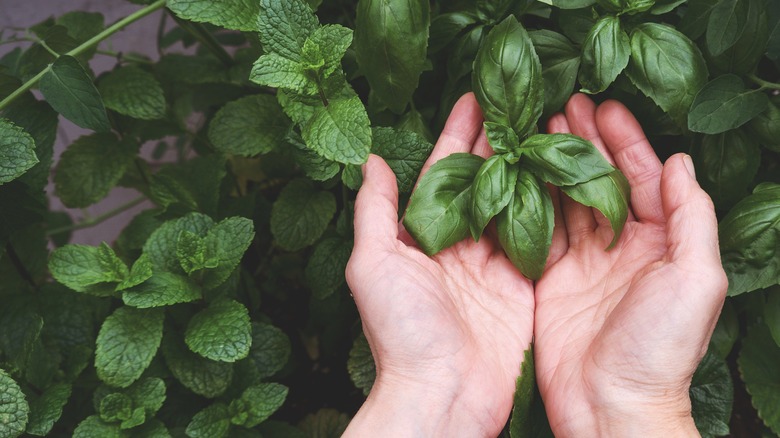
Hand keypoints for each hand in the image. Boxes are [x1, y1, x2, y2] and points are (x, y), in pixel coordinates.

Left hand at [343, 93, 534, 436]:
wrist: (442, 392)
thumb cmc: (400, 331)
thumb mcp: (373, 265)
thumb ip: (375, 211)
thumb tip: (371, 161)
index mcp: (423, 236)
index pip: (443, 173)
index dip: (457, 136)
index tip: (475, 100)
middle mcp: (459, 245)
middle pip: (483, 182)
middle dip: (499, 143)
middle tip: (521, 104)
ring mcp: (493, 266)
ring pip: (516, 205)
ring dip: (530, 168)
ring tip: (549, 129)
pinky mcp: (522, 287)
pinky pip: (541, 241)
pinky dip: (553, 210)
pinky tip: (566, 178)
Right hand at [534, 94, 727, 435]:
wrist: (611, 404)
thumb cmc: (660, 347)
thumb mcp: (696, 279)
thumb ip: (691, 219)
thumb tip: (678, 163)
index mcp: (661, 243)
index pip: (644, 178)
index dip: (626, 142)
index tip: (603, 108)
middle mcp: (622, 247)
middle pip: (602, 182)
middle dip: (586, 143)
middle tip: (563, 106)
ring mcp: (584, 264)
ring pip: (568, 200)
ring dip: (556, 164)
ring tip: (538, 129)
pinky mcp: (550, 280)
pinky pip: (539, 230)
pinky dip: (530, 200)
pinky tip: (518, 174)